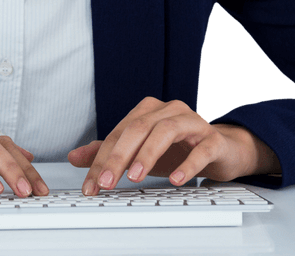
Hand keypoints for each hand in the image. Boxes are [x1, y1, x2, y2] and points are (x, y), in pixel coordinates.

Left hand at [67, 97, 277, 194]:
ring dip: (148, 154)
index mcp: (148, 111)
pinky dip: (187, 163)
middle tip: (106, 183)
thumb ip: (108, 153)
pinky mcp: (213, 139)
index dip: (102, 159)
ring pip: (166, 130)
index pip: (119, 133)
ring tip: (135, 177)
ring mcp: (193, 122)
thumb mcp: (139, 154)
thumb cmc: (178, 150)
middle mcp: (168, 111)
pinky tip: (175, 178)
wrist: (221, 151)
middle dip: (118, 157)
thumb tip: (73, 157)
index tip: (92, 184)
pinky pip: (200, 148)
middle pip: (138, 128)